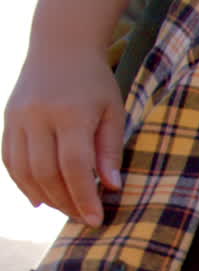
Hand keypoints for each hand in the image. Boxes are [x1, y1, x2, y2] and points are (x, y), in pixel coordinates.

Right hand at [3, 47, 124, 225]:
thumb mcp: (113, 113)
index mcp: (70, 114)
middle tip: (83, 218)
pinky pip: (10, 159)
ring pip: (23, 170)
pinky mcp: (7, 119)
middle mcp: (38, 116)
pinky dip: (22, 182)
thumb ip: (110, 151)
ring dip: (44, 196)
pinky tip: (39, 198)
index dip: (83, 198)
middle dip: (65, 202)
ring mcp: (17, 118)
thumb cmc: (94, 83)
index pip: (74, 167)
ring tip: (65, 209)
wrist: (60, 47)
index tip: (95, 220)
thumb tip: (111, 187)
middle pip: (46, 173)